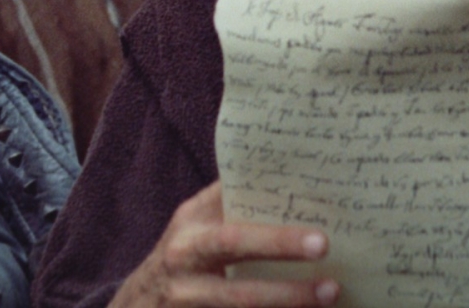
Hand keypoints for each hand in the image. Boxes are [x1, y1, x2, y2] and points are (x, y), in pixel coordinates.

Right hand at [108, 181, 339, 307]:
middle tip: (324, 244)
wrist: (137, 306)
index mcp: (192, 223)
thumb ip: (229, 203)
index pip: (231, 198)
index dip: (267, 193)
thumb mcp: (196, 225)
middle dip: (280, 243)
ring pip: (241, 298)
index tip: (311, 194)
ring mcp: (186, 297)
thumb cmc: (184, 256)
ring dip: (288, 296)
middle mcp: (185, 256)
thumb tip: (290, 175)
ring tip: (330, 292)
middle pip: (234, 244)